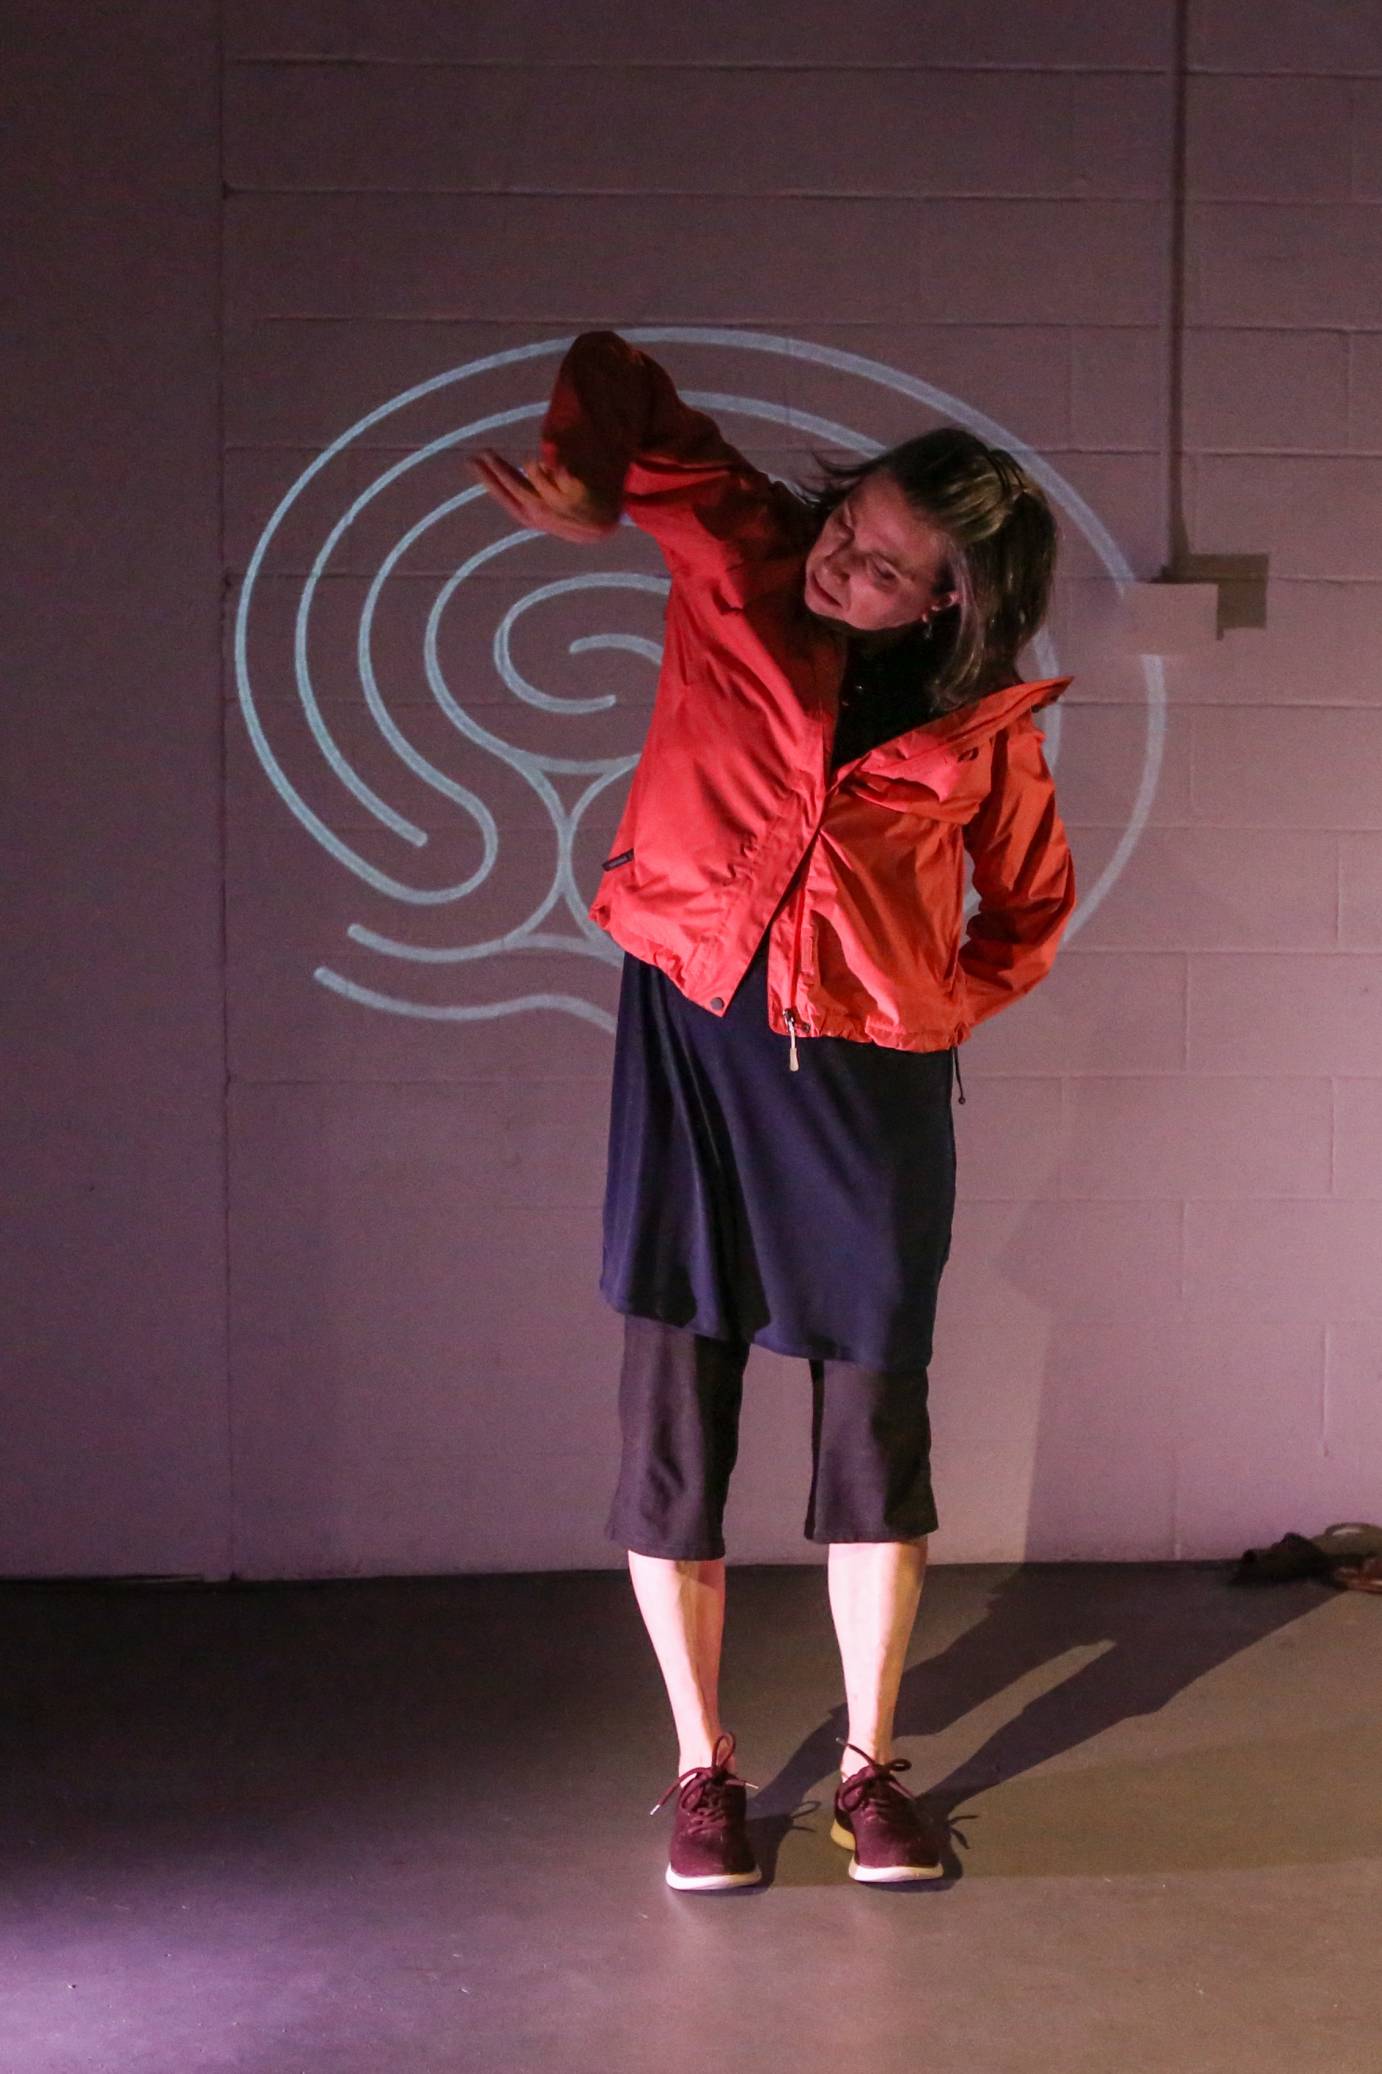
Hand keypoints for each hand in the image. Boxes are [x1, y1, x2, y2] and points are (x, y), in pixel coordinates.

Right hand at [466, 448, 619, 541]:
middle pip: (515, 487)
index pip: (502, 494)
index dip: (486, 478)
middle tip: (484, 451)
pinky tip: (560, 466)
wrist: (598, 527)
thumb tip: (491, 463)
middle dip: (498, 469)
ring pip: (537, 473)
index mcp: (528, 516)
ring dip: (535, 467)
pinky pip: (560, 470)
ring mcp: (558, 504)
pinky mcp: (575, 493)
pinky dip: (559, 466)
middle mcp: (541, 512)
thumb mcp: (539, 504)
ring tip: (537, 465)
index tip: (471, 460)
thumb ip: (522, 483)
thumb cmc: (564, 514)